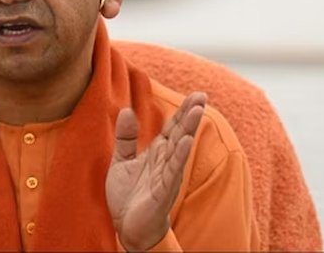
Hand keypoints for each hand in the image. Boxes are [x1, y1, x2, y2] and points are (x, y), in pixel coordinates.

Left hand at [106, 92, 206, 250]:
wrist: (127, 228)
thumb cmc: (129, 196)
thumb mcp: (121, 162)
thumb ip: (126, 138)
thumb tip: (127, 111)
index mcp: (157, 153)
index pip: (172, 128)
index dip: (183, 111)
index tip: (196, 94)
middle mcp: (165, 162)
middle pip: (179, 134)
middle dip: (190, 115)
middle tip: (202, 96)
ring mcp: (166, 176)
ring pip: (179, 149)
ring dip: (188, 130)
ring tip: (197, 111)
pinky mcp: (162, 192)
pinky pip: (172, 171)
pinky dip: (179, 156)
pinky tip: (185, 141)